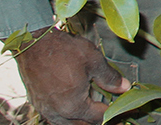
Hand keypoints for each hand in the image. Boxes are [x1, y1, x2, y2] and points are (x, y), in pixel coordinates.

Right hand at [14, 27, 129, 124]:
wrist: (32, 43)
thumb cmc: (64, 51)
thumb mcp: (93, 61)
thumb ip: (109, 78)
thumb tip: (125, 88)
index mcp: (73, 106)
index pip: (99, 118)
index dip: (116, 115)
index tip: (128, 112)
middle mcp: (57, 113)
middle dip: (98, 121)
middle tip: (113, 115)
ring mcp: (45, 110)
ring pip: (67, 124)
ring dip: (82, 121)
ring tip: (95, 112)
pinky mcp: (38, 103)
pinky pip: (56, 117)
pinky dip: (69, 116)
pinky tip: (76, 108)